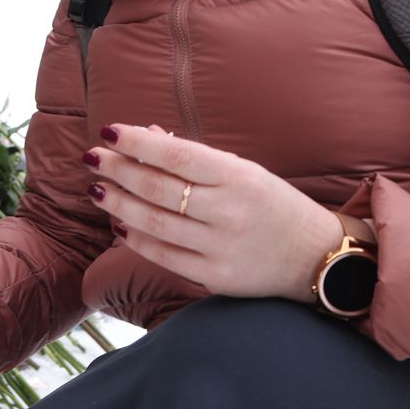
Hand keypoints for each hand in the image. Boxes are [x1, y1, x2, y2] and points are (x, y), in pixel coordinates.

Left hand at [84, 123, 342, 302]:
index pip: (176, 155)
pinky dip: (136, 239)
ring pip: (154, 222)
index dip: (137, 143)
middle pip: (158, 189)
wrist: (317, 257)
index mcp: (238, 177)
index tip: (107, 132)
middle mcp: (228, 211)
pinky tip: (119, 224)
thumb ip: (195, 157)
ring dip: (118, 204)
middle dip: (118, 171)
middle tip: (92, 159)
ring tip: (95, 189)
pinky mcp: (215, 276)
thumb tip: (145, 135)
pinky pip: (164, 255)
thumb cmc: (274, 206)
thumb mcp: (244, 172)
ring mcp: (220, 246)